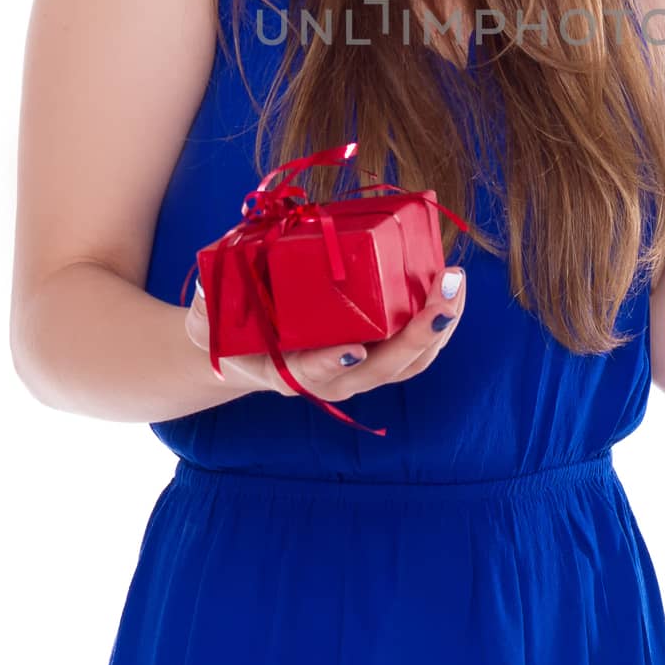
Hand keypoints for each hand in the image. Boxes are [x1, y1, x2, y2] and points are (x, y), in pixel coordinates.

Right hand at [183, 267, 467, 399]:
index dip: (330, 363)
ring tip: (455, 285)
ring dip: (436, 329)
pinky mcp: (375, 354)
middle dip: (415, 337)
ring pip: (406, 363)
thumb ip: (209, 303)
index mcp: (285, 371)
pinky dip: (435, 321)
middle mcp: (328, 379)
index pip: (311, 373)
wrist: (243, 351)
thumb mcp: (208, 316)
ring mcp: (357, 370)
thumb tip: (210, 285)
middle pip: (379, 370)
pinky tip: (448, 285)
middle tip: (441, 300)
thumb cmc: (227, 329)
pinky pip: (413, 349)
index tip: (353, 349)